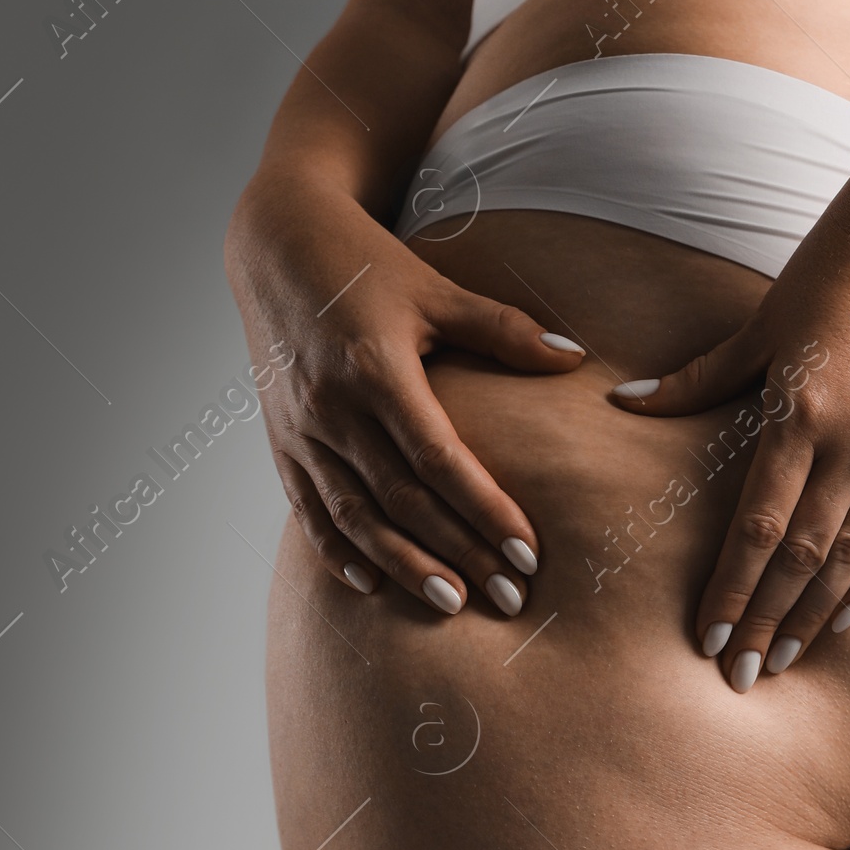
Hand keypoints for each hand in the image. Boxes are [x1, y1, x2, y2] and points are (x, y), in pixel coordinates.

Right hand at [225, 175, 585, 614]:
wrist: (275, 246)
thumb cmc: (365, 265)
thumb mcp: (435, 289)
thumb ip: (503, 328)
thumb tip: (574, 357)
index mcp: (377, 370)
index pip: (441, 460)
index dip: (486, 511)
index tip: (527, 554)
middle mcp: (334, 409)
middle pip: (404, 500)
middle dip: (459, 554)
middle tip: (508, 598)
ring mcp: (303, 431)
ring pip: (356, 517)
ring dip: (405, 565)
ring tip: (452, 604)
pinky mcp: (281, 443)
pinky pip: (309, 509)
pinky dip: (338, 551)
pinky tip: (372, 584)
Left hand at [609, 174, 849, 688]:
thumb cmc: (836, 264)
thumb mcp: (762, 320)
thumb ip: (699, 379)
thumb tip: (626, 404)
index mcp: (802, 410)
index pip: (759, 527)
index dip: (732, 590)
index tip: (707, 640)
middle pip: (803, 559)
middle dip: (765, 622)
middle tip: (738, 676)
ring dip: (814, 618)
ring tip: (783, 661)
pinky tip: (844, 620)